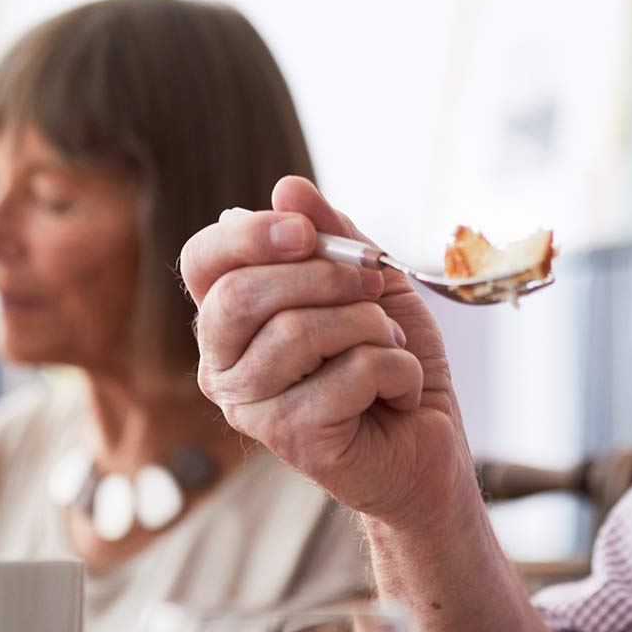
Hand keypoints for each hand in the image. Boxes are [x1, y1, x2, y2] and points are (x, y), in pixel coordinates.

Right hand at [181, 176, 476, 524]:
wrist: (428, 443)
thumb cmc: (391, 360)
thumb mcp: (369, 281)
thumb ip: (331, 235)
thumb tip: (287, 188)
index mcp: (230, 319)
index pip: (203, 261)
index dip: (249, 235)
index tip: (305, 232)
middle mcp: (222, 364)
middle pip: (241, 294)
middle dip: (325, 276)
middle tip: (375, 288)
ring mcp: (249, 407)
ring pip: (300, 331)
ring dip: (373, 328)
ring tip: (392, 347)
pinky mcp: (290, 438)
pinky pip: (351, 373)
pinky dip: (398, 371)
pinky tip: (401, 393)